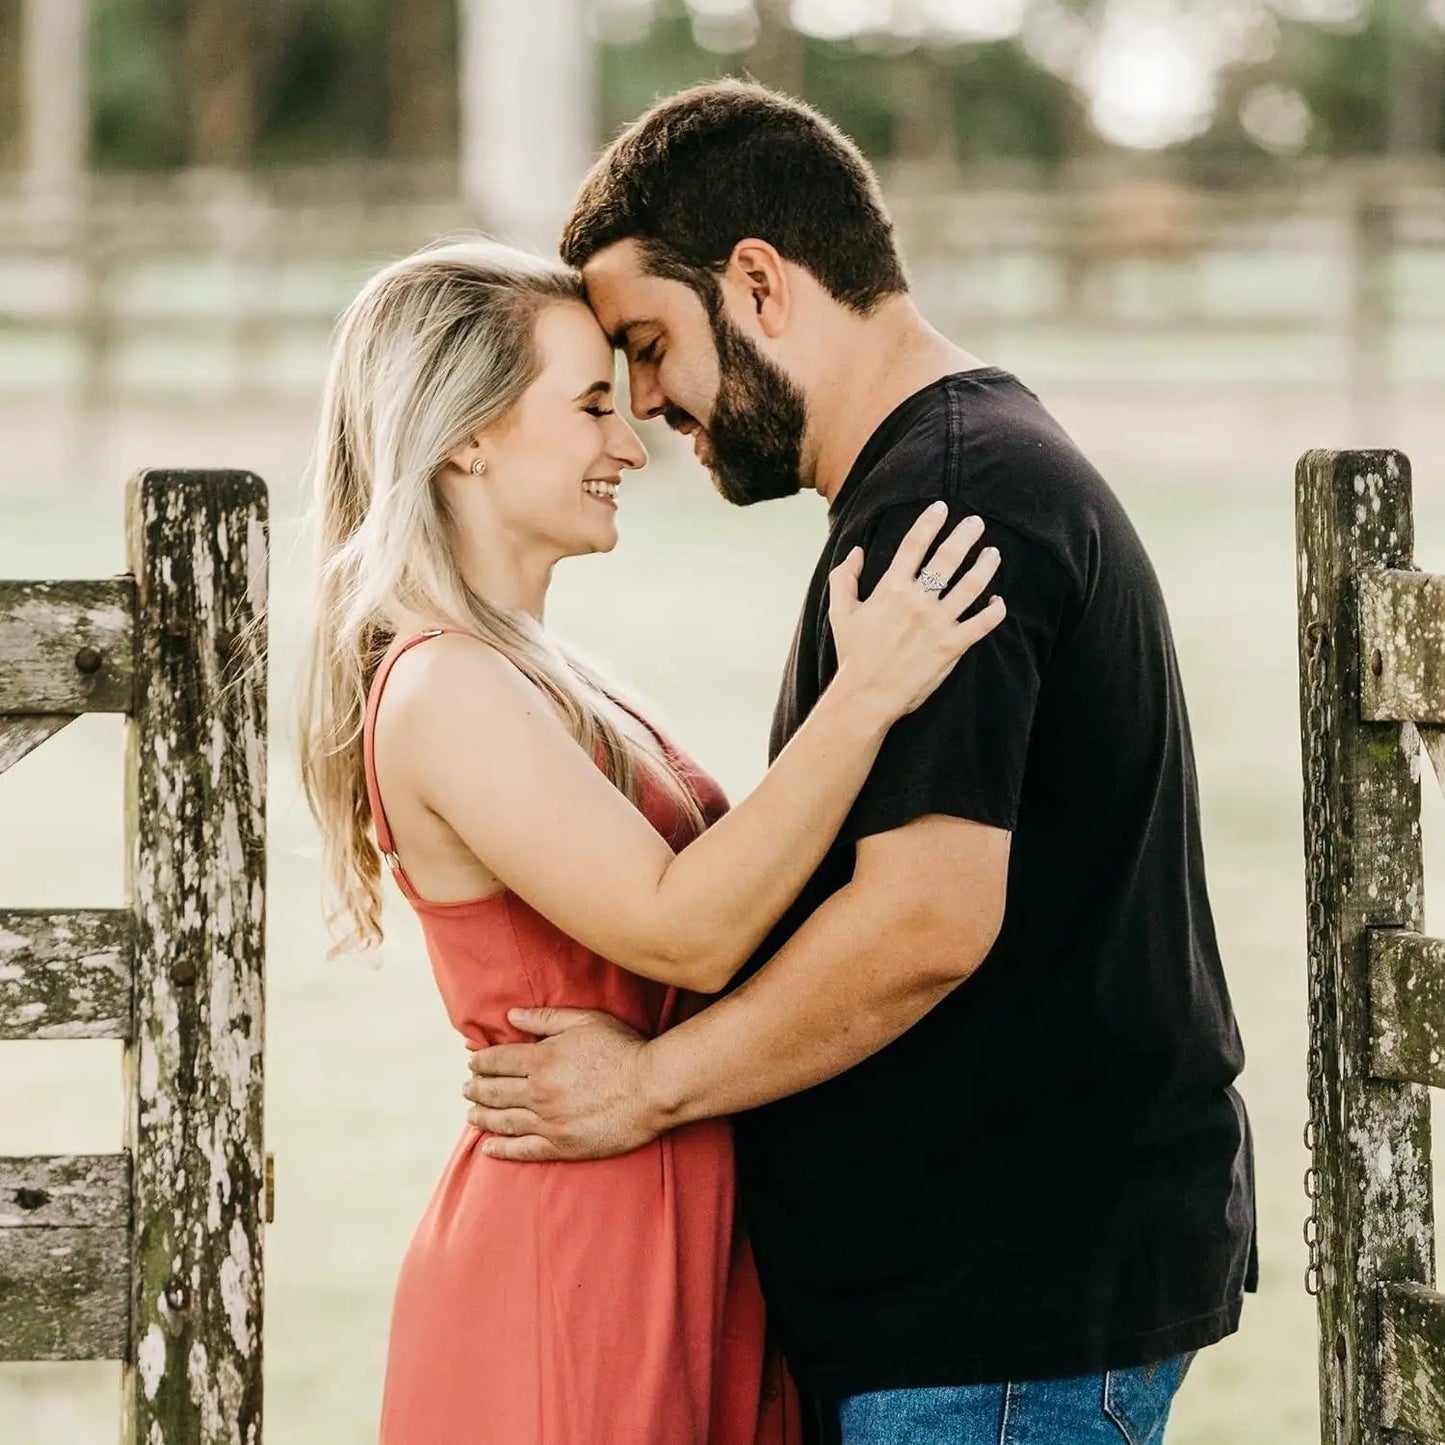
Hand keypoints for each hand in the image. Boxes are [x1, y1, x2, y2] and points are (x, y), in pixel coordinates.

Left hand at [462, 1007, 660, 1161]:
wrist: (652, 1088)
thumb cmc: (622, 1048)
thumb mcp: (586, 1021)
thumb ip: (546, 1018)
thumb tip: (511, 1016)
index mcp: (543, 1058)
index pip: (498, 1060)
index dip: (481, 1061)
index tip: (473, 1062)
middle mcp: (539, 1091)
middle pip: (495, 1091)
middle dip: (476, 1088)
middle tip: (467, 1087)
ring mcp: (549, 1121)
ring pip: (504, 1120)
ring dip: (483, 1116)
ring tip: (471, 1113)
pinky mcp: (562, 1145)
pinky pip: (523, 1150)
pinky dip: (501, 1149)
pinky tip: (488, 1148)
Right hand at [827, 503, 1004, 720]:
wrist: (866, 695)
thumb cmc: (853, 654)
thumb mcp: (840, 612)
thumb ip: (844, 578)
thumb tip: (855, 551)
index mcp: (891, 589)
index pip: (914, 544)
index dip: (929, 522)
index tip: (941, 507)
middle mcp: (918, 601)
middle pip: (948, 558)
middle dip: (966, 535)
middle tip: (977, 523)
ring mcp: (938, 623)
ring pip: (971, 586)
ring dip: (985, 566)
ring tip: (994, 554)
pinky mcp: (952, 646)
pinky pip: (982, 624)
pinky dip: (995, 611)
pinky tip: (999, 601)